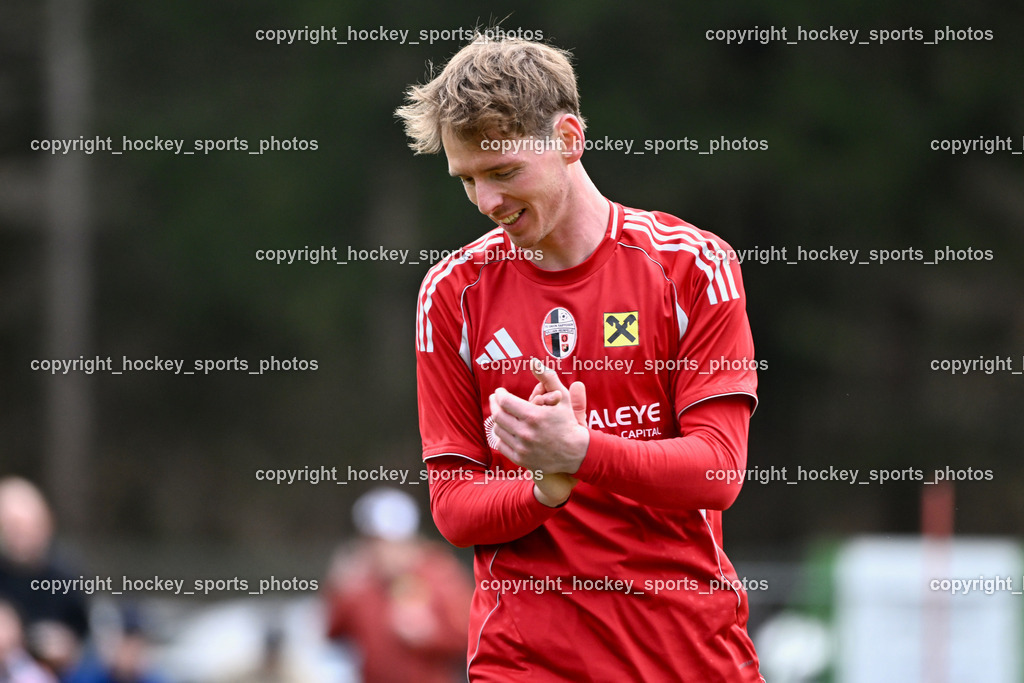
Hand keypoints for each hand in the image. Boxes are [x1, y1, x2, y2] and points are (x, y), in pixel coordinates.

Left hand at [490, 358, 589, 505]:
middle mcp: (525, 433)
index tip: (500, 391)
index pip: (505, 402)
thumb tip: (533, 362)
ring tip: (502, 413)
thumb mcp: (561, 397)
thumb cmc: (567, 422)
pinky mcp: (520, 459)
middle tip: (495, 399)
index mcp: (534, 416)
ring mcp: (522, 448)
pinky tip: (505, 429)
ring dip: (498, 419)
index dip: (499, 394)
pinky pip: (501, 445)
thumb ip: (547, 377)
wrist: (576, 452)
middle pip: (498, 415)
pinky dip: (501, 435)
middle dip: (494, 404)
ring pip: (498, 430)